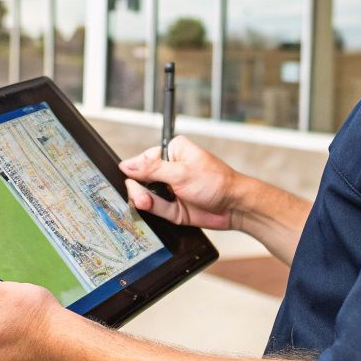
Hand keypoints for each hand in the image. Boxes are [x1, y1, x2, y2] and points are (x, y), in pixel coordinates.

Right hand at [119, 135, 240, 230]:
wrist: (234, 207)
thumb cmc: (216, 182)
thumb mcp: (181, 172)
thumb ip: (151, 169)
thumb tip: (127, 165)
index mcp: (172, 152)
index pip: (142, 159)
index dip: (133, 169)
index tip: (129, 178)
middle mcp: (169, 169)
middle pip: (140, 178)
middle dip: (137, 188)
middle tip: (141, 195)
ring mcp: (170, 189)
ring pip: (145, 195)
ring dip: (143, 199)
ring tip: (145, 202)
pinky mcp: (173, 208)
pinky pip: (155, 209)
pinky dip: (151, 209)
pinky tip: (149, 206)